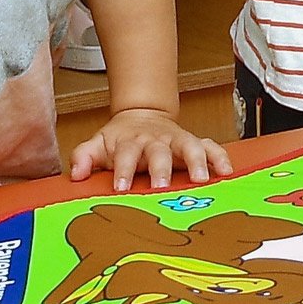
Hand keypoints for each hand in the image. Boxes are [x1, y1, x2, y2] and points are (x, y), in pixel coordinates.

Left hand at [71, 107, 233, 192]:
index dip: (123, 170)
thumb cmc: (119, 138)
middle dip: (161, 168)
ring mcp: (177, 140)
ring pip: (190, 147)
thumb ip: (83, 157)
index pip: (125, 155)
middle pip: (159, 152)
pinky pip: (210, 146)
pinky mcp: (193, 142)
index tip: (120, 188)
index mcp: (131, 142)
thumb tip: (76, 174)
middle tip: (162, 186)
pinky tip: (226, 172)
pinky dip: (220, 157)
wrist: (142, 116)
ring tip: (201, 180)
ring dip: (196, 162)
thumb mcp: (97, 143)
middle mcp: (156, 140)